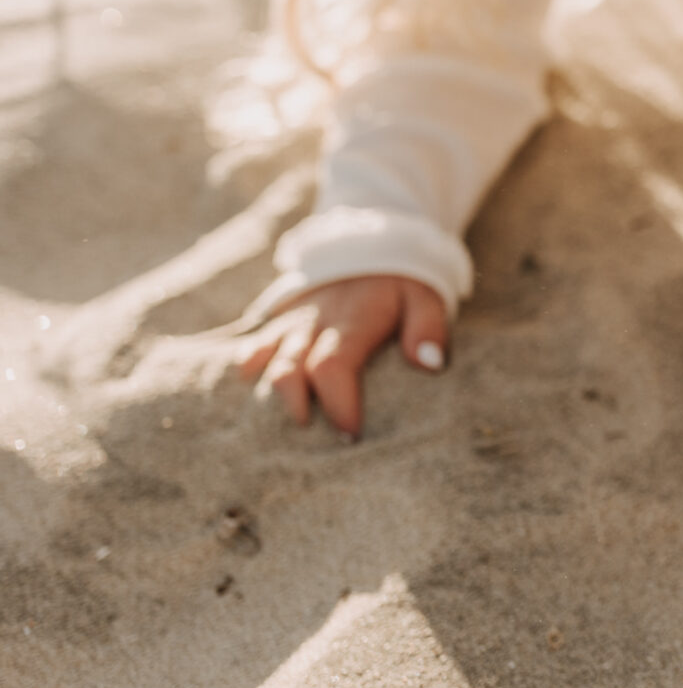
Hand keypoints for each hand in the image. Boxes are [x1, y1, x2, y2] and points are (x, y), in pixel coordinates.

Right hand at [236, 275, 446, 437]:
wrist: (370, 243)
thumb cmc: (403, 284)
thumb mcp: (427, 298)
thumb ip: (428, 329)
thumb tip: (429, 364)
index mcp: (352, 321)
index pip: (333, 366)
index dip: (338, 404)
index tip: (351, 435)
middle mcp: (316, 323)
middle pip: (290, 370)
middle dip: (298, 409)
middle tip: (318, 444)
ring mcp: (294, 322)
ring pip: (268, 360)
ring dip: (272, 397)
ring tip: (289, 428)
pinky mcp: (281, 321)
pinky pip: (254, 345)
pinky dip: (248, 370)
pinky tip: (251, 396)